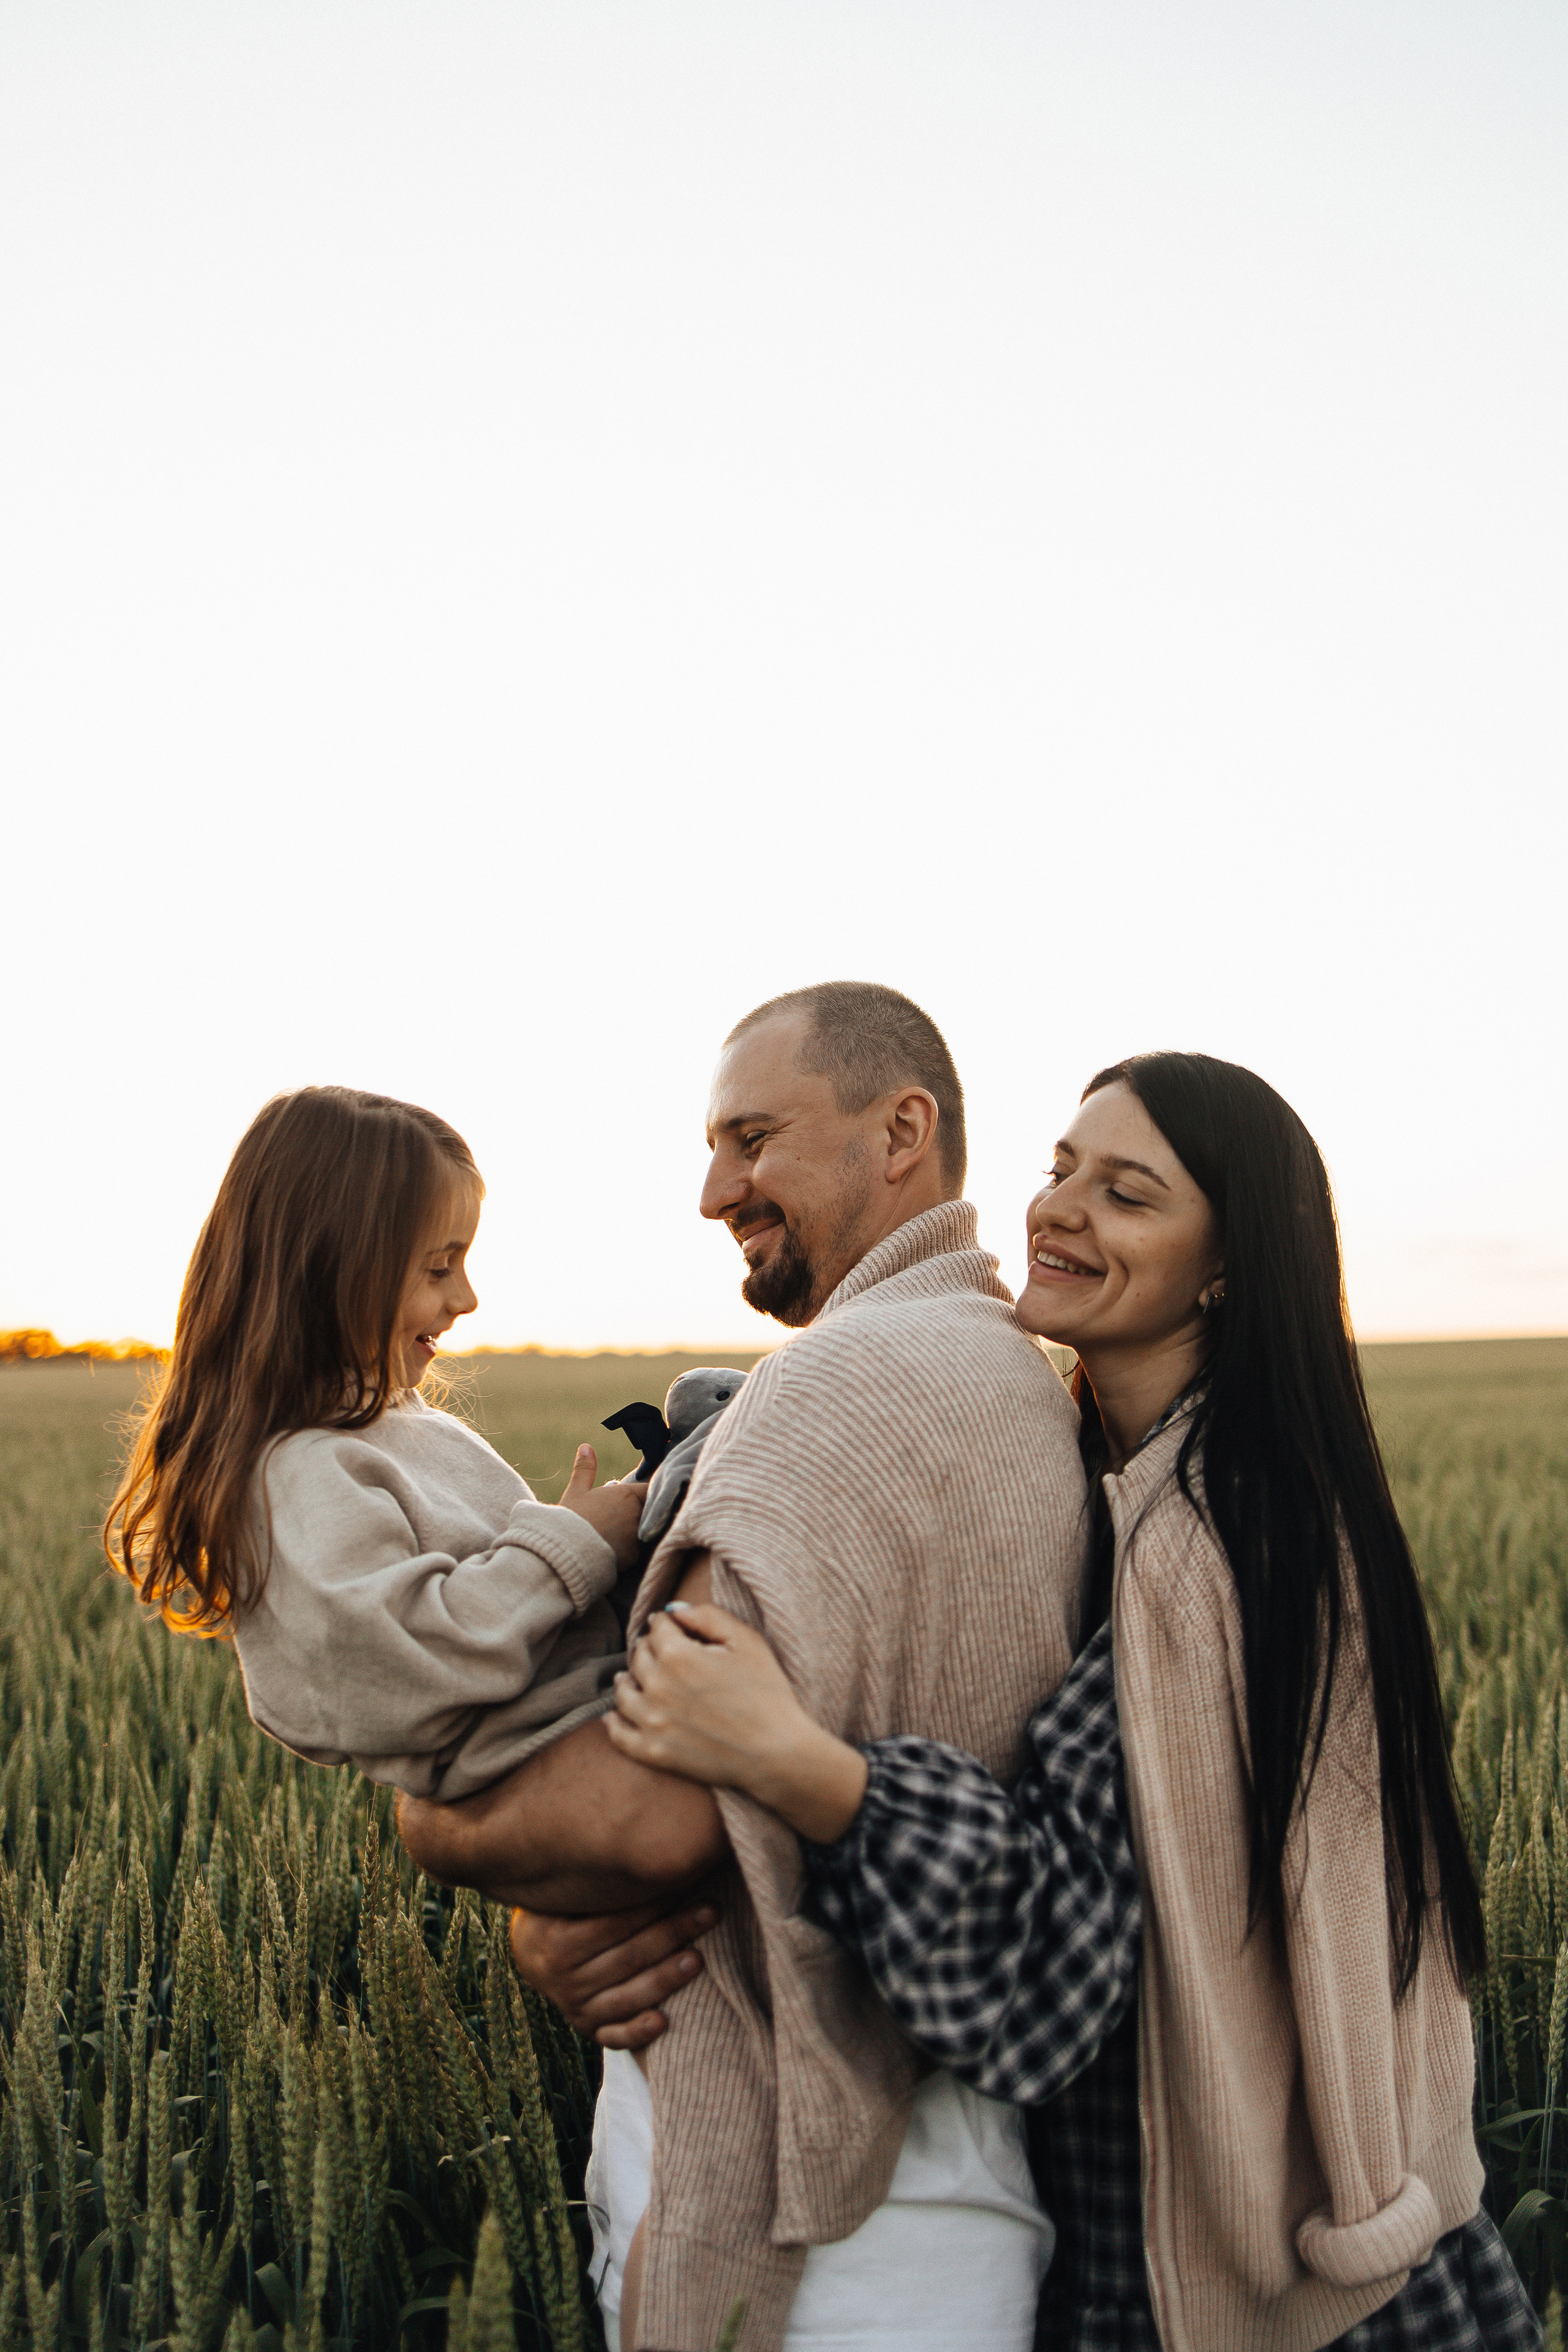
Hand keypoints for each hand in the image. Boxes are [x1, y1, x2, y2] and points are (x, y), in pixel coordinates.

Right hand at [509, 1896, 718, 2048]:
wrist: (527, 1951)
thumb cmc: (560, 1910)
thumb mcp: (564, 1895)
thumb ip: (597, 1883)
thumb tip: (647, 1849)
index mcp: (557, 1941)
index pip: (613, 1923)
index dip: (653, 1903)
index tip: (687, 1882)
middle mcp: (563, 1978)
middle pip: (627, 1957)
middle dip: (673, 1933)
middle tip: (710, 1912)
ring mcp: (575, 2007)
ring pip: (626, 1997)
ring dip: (664, 1979)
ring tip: (697, 1959)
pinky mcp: (588, 2029)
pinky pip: (614, 2036)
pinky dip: (637, 2032)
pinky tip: (662, 2022)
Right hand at [559, 1444, 647, 1568]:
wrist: (565, 1552)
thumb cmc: (569, 1518)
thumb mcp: (575, 1492)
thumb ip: (584, 1469)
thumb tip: (586, 1447)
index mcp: (627, 1495)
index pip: (648, 1490)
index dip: (643, 1494)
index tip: (633, 1498)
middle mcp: (637, 1515)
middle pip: (645, 1512)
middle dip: (634, 1514)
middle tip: (612, 1518)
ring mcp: (637, 1538)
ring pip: (639, 1533)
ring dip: (630, 1533)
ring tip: (608, 1535)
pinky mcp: (633, 1558)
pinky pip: (633, 1552)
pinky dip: (624, 1551)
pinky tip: (607, 1550)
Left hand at [606, 1602, 869, 1843]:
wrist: (777, 1753)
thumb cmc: (767, 1693)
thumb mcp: (747, 1641)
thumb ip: (708, 1616)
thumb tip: (673, 1610)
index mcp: (677, 1655)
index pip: (657, 1627)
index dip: (667, 1623)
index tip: (675, 1626)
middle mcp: (657, 1686)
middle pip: (638, 1656)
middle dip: (648, 1648)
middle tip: (660, 1650)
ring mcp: (652, 1722)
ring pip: (624, 1692)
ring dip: (627, 1679)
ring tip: (630, 1677)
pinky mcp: (654, 1753)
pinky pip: (620, 1736)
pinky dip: (613, 1723)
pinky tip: (611, 1716)